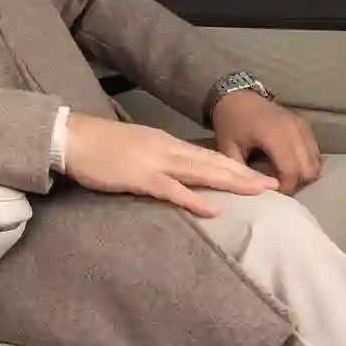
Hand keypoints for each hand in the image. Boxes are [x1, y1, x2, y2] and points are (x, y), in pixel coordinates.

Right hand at [62, 113, 277, 216]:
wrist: (73, 137)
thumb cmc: (100, 145)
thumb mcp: (136, 147)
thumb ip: (157, 158)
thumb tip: (177, 174)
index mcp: (166, 143)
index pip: (208, 155)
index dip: (235, 166)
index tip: (258, 175)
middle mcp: (167, 149)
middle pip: (213, 162)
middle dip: (244, 174)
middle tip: (273, 185)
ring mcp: (155, 162)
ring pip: (201, 172)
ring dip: (231, 182)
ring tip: (257, 192)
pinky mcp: (140, 176)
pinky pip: (172, 189)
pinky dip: (194, 199)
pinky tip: (213, 208)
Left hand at [210, 91, 320, 194]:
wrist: (237, 95)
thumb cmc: (230, 122)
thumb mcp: (228, 148)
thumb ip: (242, 171)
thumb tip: (257, 191)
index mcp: (274, 135)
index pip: (291, 171)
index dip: (285, 187)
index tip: (272, 193)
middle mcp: (293, 130)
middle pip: (308, 170)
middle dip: (295, 183)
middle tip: (278, 185)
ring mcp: (302, 126)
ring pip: (315, 162)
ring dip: (303, 174)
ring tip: (283, 175)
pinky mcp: (305, 125)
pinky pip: (315, 151)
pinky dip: (307, 162)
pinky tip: (290, 164)